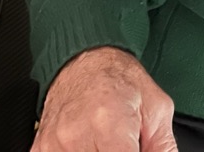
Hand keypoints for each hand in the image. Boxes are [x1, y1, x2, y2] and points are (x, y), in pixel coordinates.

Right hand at [32, 47, 176, 151]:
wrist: (86, 60)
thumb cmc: (121, 80)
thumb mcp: (158, 109)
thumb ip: (162, 147)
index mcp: (110, 123)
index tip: (137, 149)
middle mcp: (77, 136)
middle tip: (127, 143)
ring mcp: (54, 145)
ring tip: (109, 142)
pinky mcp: (41, 149)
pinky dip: (81, 151)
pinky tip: (91, 142)